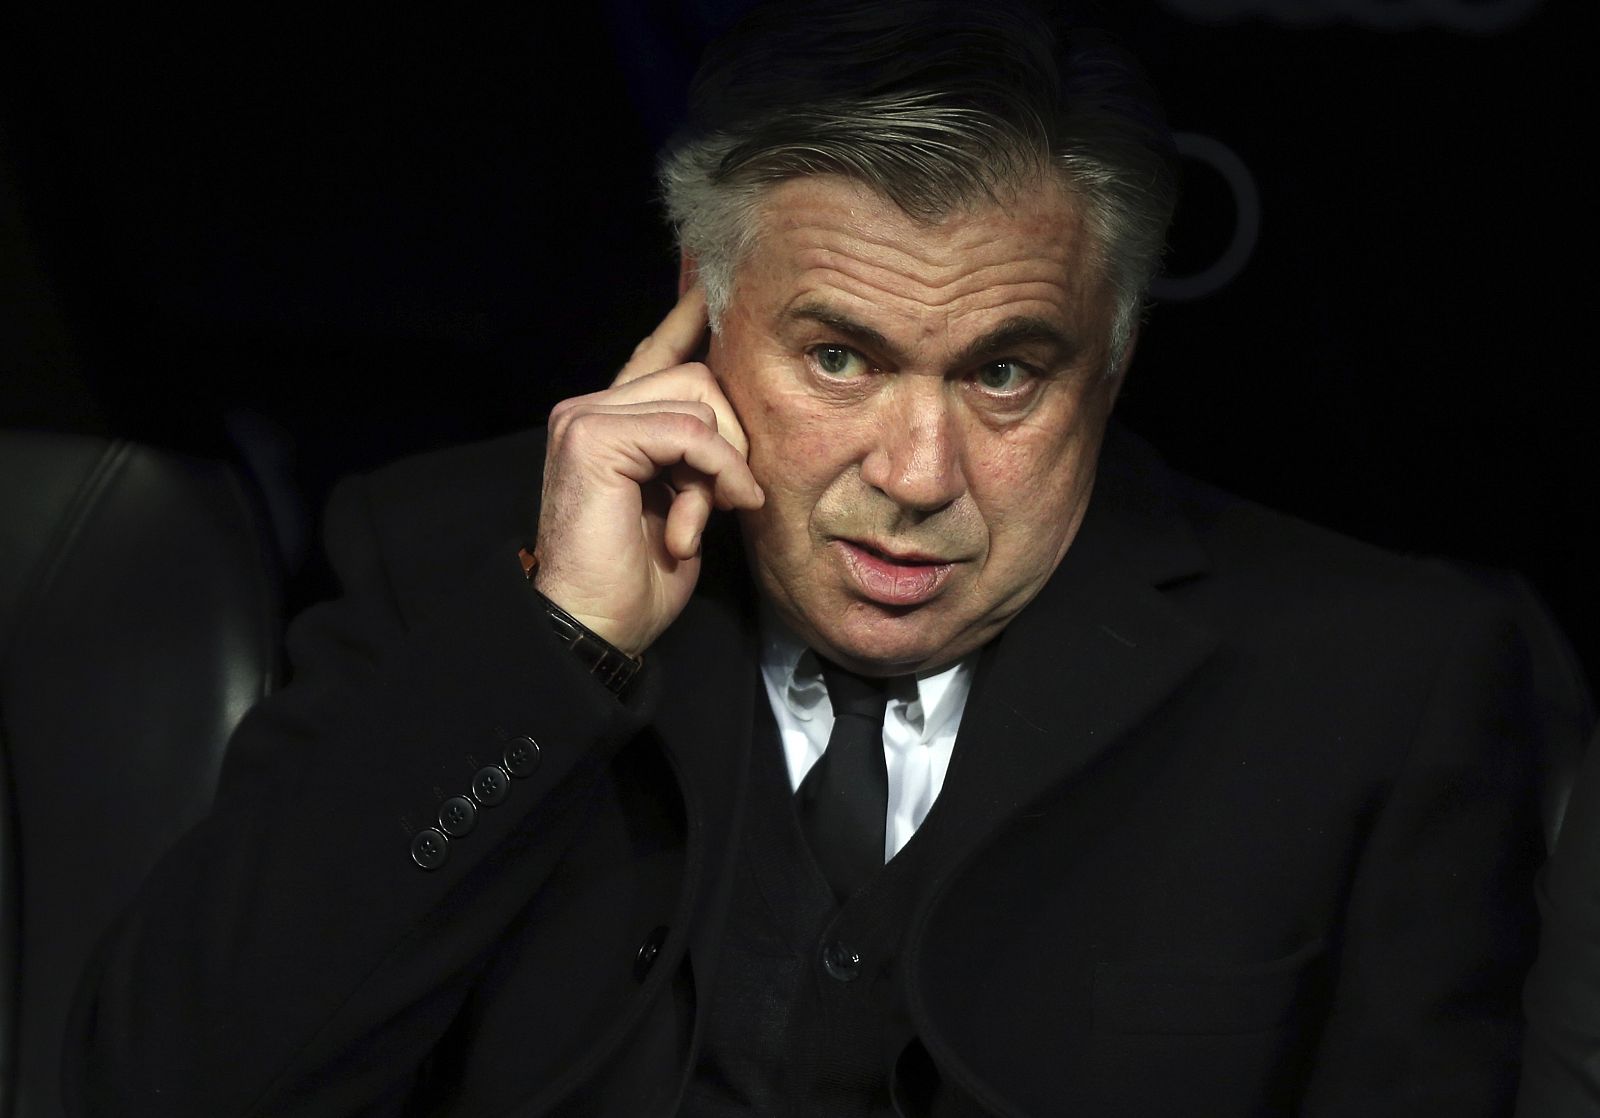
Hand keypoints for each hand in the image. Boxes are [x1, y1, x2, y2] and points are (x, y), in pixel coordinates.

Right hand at [532, 286, 763, 655]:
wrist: (595, 626)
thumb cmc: (638, 578)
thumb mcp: (684, 501)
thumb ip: (698, 451)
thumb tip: (739, 414)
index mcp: (608, 420)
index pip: (657, 352)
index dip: (690, 320)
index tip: (714, 287)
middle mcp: (589, 408)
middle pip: (698, 375)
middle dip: (733, 438)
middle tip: (727, 498)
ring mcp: (586, 418)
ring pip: (699, 398)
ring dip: (723, 464)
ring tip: (701, 518)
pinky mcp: (594, 438)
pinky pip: (690, 430)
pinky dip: (715, 471)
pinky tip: (706, 513)